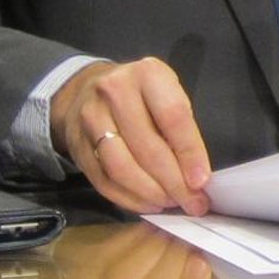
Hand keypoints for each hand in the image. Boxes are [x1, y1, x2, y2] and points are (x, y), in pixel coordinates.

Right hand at [49, 58, 212, 214]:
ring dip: (150, 193)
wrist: (86, 88)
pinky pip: (102, 180)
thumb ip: (181, 126)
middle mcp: (115, 92)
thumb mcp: (167, 92)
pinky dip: (128, 198)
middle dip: (174, 182)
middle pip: (147, 147)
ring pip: (121, 167)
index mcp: (148, 74)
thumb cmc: (142, 94)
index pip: (173, 117)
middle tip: (193, 203)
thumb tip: (196, 175)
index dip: (189, 152)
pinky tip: (147, 204)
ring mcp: (91, 119)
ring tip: (171, 203)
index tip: (202, 181)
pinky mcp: (76, 145)